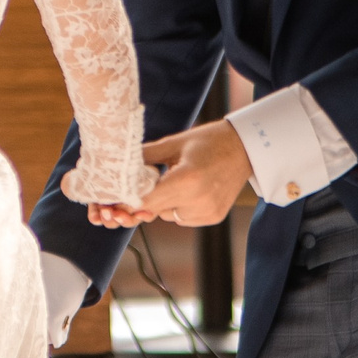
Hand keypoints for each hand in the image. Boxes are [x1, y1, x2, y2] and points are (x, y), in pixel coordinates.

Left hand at [96, 117, 250, 228]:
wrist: (246, 148)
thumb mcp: (173, 143)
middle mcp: (198, 201)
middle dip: (140, 202)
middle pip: (153, 211)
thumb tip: (113, 165)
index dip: (126, 202)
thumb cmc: (208, 140)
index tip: (111, 200)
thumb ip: (143, 158)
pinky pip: (182, 217)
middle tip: (132, 190)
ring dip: (161, 203)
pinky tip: (189, 189)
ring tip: (175, 179)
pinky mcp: (213, 218)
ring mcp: (207, 212)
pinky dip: (177, 207)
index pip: (145, 201)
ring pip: (166, 215)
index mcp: (186, 180)